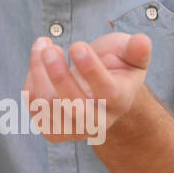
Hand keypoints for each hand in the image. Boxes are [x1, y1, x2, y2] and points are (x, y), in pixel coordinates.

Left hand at [23, 31, 151, 143]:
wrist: (103, 95)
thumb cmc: (117, 70)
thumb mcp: (131, 57)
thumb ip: (137, 50)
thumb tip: (143, 41)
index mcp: (120, 102)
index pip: (106, 91)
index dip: (90, 68)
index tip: (77, 45)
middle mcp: (98, 122)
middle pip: (72, 104)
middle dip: (57, 73)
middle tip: (49, 47)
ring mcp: (74, 129)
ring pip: (47, 104)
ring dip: (38, 70)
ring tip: (43, 45)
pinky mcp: (53, 131)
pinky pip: (34, 107)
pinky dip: (30, 81)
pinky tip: (37, 63)